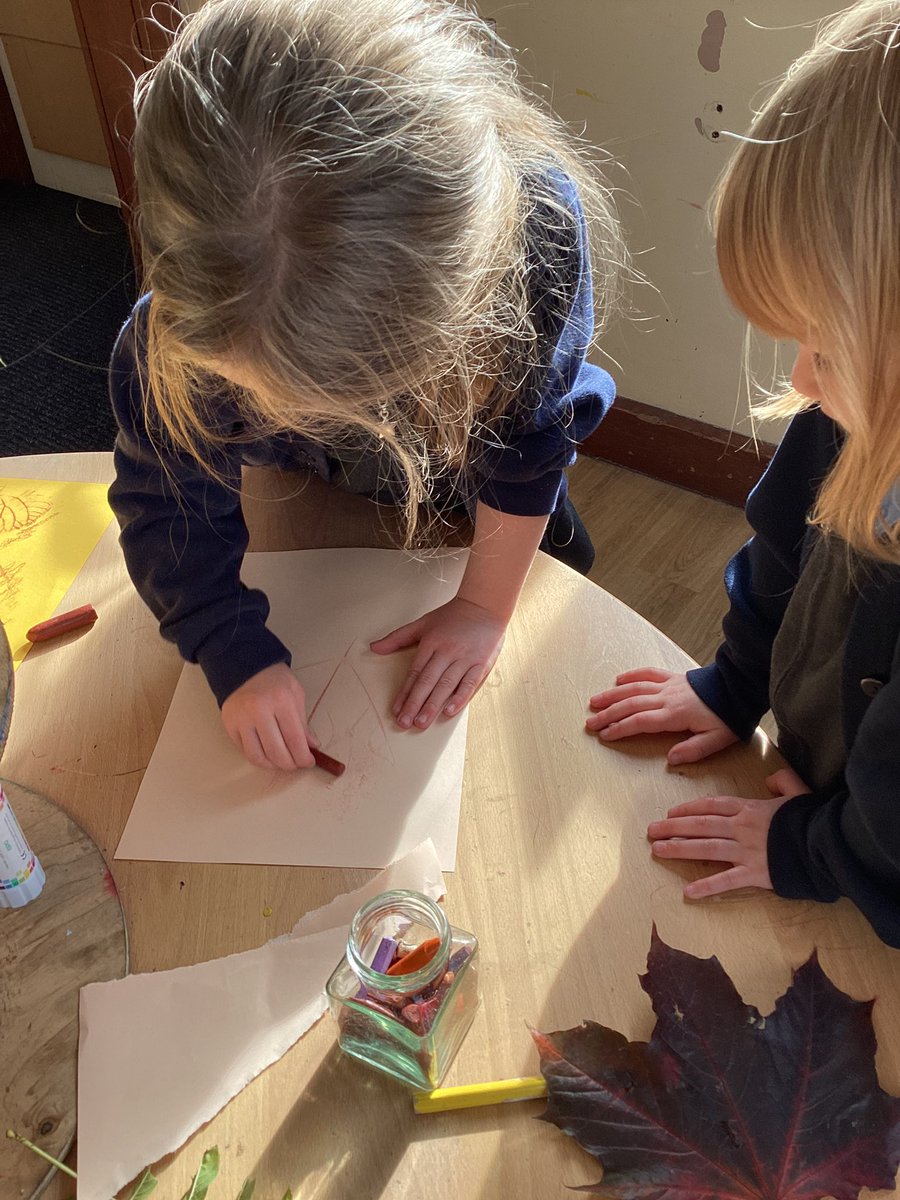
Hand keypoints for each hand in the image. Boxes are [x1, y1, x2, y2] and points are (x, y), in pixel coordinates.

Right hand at [221, 662, 315, 770]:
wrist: (246, 667)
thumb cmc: (275, 680)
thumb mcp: (296, 694)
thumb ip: (303, 722)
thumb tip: (311, 746)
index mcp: (281, 701)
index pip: (294, 739)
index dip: (303, 757)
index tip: (309, 762)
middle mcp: (259, 711)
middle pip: (276, 752)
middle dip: (290, 765)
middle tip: (296, 764)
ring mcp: (242, 719)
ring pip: (258, 756)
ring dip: (273, 766)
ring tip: (282, 762)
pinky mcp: (230, 726)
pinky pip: (245, 751)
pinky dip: (258, 758)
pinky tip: (267, 755)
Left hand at [370, 596, 505, 729]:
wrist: (484, 605)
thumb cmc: (453, 616)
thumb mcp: (422, 623)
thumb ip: (397, 638)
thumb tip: (374, 647)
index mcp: (431, 643)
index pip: (415, 672)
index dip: (404, 693)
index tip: (396, 710)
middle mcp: (447, 651)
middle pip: (428, 681)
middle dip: (415, 704)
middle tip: (405, 722)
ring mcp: (465, 658)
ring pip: (446, 685)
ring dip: (433, 705)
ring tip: (422, 722)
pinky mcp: (481, 663)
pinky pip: (470, 683)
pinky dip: (460, 697)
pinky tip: (450, 711)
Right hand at [587, 668, 738, 763]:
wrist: (739, 687)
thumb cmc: (729, 716)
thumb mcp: (717, 740)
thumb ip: (693, 750)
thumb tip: (670, 759)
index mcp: (675, 714)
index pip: (640, 721)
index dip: (620, 728)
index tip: (605, 735)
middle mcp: (667, 697)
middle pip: (630, 704)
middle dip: (608, 714)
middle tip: (590, 722)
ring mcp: (668, 685)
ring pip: (634, 688)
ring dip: (613, 695)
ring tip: (594, 702)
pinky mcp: (673, 677)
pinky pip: (648, 673)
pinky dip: (632, 675)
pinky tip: (619, 679)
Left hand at [647, 767, 810, 898]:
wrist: (826, 843)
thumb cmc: (812, 820)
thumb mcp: (798, 793)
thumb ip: (783, 782)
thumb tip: (771, 779)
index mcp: (750, 808)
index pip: (711, 806)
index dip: (689, 809)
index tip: (671, 812)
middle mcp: (742, 827)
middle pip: (701, 825)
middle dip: (673, 827)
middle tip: (651, 831)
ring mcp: (747, 850)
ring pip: (706, 847)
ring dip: (679, 849)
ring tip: (657, 850)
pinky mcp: (755, 873)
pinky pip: (726, 880)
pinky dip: (707, 886)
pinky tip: (688, 892)